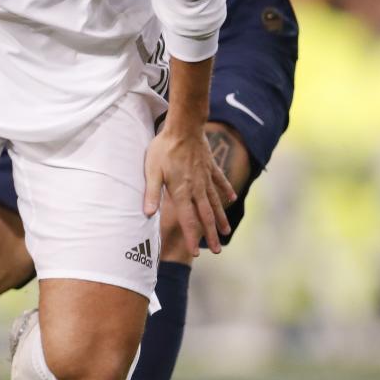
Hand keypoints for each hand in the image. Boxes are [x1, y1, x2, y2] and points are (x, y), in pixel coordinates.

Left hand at [143, 128, 235, 256]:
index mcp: (182, 191)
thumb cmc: (164, 148)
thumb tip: (147, 214)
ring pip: (215, 203)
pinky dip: (226, 191)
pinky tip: (231, 199)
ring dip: (220, 219)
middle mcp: (197, 188)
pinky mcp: (211, 167)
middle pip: (205, 216)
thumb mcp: (152, 171)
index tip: (195, 253)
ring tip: (226, 232)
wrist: (184, 127)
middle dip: (210, 235)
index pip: (188, 220)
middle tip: (217, 251)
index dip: (191, 237)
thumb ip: (151, 193)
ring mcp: (206, 178)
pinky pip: (221, 182)